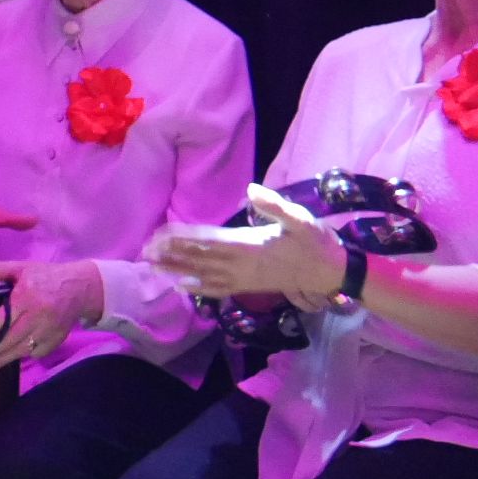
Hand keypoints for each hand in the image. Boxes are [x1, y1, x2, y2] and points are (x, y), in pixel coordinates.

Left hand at [0, 259, 102, 371]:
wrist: (79, 288)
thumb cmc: (46, 276)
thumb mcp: (20, 267)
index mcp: (27, 296)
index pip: (5, 318)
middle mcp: (39, 315)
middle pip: (13, 338)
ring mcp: (50, 330)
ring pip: (24, 348)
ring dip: (5, 358)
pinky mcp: (57, 339)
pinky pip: (37, 352)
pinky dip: (22, 355)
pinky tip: (9, 358)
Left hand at [149, 184, 346, 311]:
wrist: (333, 273)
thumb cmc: (316, 243)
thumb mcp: (301, 220)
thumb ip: (276, 206)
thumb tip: (252, 189)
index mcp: (249, 246)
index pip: (207, 242)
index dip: (182, 239)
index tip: (159, 236)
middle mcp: (242, 265)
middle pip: (200, 260)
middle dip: (172, 255)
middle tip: (144, 251)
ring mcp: (245, 278)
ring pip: (204, 275)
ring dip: (178, 271)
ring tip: (153, 267)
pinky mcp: (250, 286)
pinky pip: (219, 289)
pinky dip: (199, 288)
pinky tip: (182, 288)